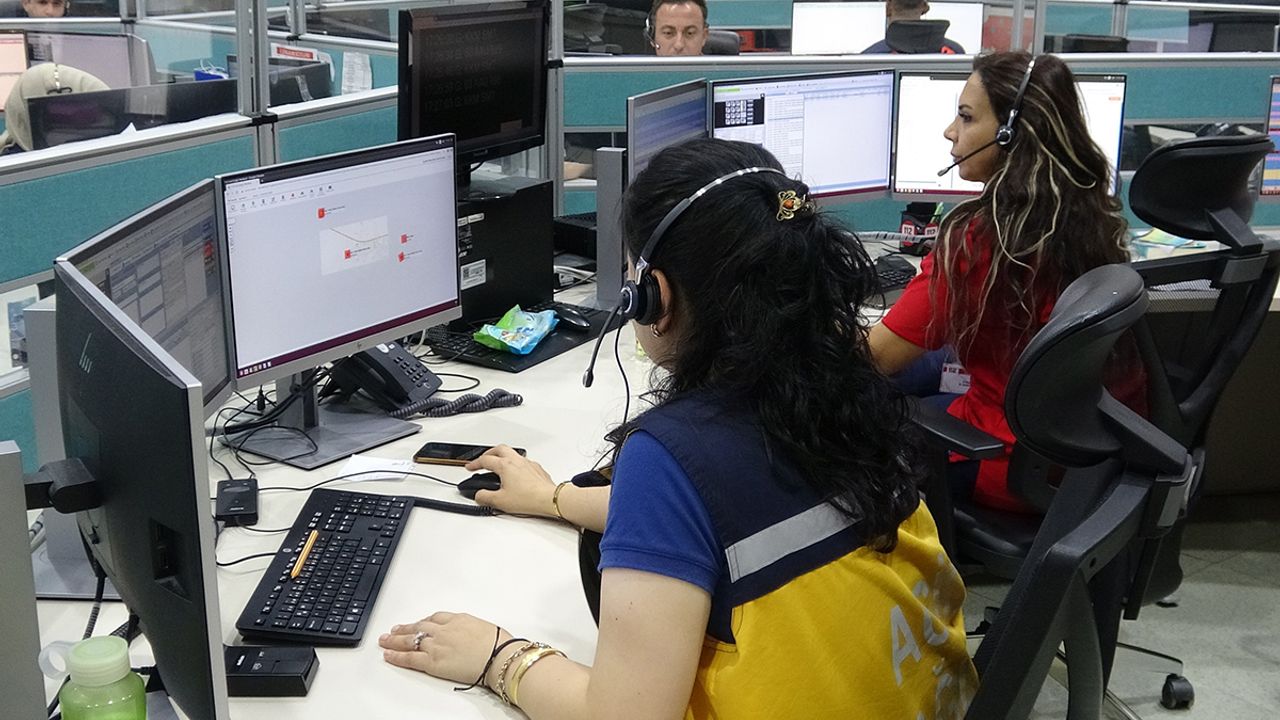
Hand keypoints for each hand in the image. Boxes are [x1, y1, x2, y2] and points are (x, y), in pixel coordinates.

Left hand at [379, 612, 510, 685]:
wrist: (499, 656)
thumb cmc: (499, 644)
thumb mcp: (485, 628)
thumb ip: (471, 630)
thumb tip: (471, 635)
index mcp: (457, 619)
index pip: (434, 618)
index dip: (423, 621)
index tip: (418, 624)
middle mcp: (443, 630)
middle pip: (418, 627)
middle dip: (404, 629)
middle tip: (394, 630)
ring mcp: (436, 645)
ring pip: (410, 640)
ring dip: (395, 640)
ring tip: (385, 640)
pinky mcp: (432, 661)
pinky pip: (410, 658)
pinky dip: (397, 656)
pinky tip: (388, 655)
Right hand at [464, 445, 557, 516]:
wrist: (550, 499)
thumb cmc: (529, 498)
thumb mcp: (500, 501)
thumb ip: (485, 497)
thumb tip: (479, 495)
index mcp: (505, 465)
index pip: (485, 461)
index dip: (475, 464)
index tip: (470, 467)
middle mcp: (517, 461)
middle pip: (499, 449)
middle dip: (488, 453)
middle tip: (483, 460)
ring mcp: (528, 464)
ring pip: (512, 453)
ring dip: (502, 456)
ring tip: (498, 464)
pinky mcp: (537, 470)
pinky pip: (523, 461)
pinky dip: (515, 464)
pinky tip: (516, 473)